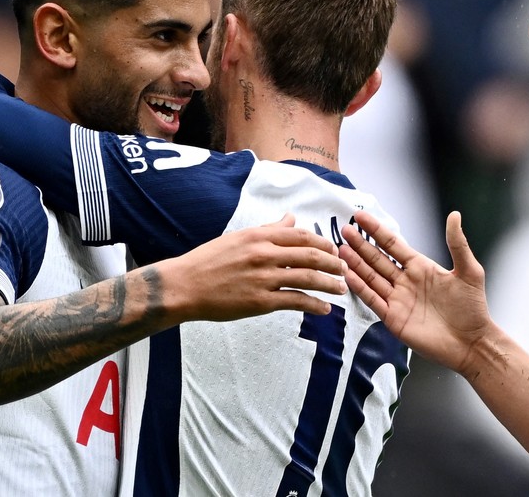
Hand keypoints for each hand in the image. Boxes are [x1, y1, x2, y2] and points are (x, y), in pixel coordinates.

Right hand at [153, 213, 345, 321]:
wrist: (184, 286)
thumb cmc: (208, 261)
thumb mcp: (239, 238)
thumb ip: (268, 230)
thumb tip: (291, 218)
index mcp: (259, 236)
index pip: (300, 236)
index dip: (322, 243)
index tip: (333, 250)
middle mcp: (264, 254)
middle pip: (310, 255)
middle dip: (332, 262)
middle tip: (344, 269)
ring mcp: (263, 278)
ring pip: (307, 278)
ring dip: (329, 283)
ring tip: (341, 289)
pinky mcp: (260, 301)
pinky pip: (295, 301)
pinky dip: (314, 305)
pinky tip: (324, 309)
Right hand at [340, 210, 493, 374]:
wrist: (471, 342)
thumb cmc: (473, 308)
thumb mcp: (469, 272)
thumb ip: (457, 244)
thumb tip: (454, 215)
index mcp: (420, 267)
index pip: (393, 244)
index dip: (376, 230)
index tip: (361, 216)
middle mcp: (405, 281)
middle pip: (377, 259)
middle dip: (360, 245)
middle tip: (344, 230)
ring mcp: (398, 299)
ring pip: (371, 277)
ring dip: (356, 264)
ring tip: (341, 250)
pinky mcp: (393, 318)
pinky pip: (373, 300)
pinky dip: (360, 288)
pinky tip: (348, 275)